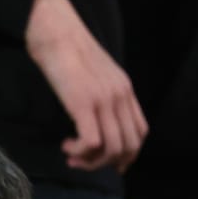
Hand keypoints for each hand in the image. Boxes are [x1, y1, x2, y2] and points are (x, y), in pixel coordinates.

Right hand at [25, 0, 147, 172]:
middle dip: (106, 164)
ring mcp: (104, 101)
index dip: (127, 155)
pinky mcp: (84, 104)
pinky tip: (66, 146)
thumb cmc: (69, 53)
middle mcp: (121, 97)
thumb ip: (103, 96)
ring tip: (72, 157)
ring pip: (112, 149)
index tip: (106, 163)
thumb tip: (98, 121)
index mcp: (126, 91)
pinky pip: (92, 143)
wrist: (57, 34)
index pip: (140, 133)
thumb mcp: (96, 76)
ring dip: (90, 162)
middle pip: (129, 146)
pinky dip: (79, 152)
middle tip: (83, 163)